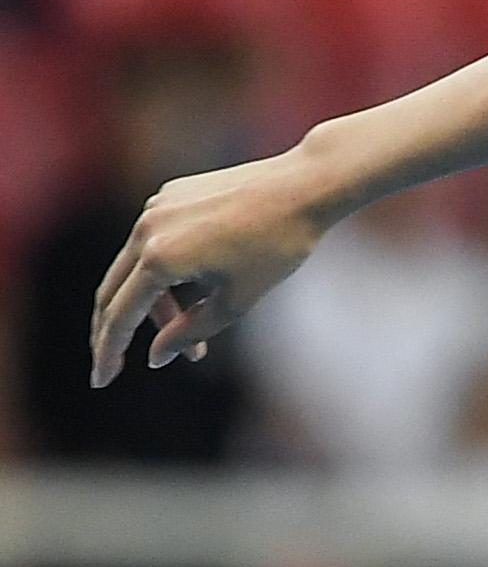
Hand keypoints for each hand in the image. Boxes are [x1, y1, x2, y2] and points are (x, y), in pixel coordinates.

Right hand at [90, 151, 331, 385]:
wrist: (306, 186)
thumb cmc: (279, 245)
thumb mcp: (236, 301)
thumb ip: (190, 332)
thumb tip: (155, 357)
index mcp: (160, 258)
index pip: (120, 317)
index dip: (109, 352)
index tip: (102, 380)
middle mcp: (147, 229)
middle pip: (114, 292)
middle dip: (114, 332)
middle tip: (116, 366)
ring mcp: (155, 207)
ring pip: (135, 267)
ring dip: (151, 305)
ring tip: (189, 338)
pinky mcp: (169, 195)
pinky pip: (151, 241)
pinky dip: (161, 271)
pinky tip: (191, 293)